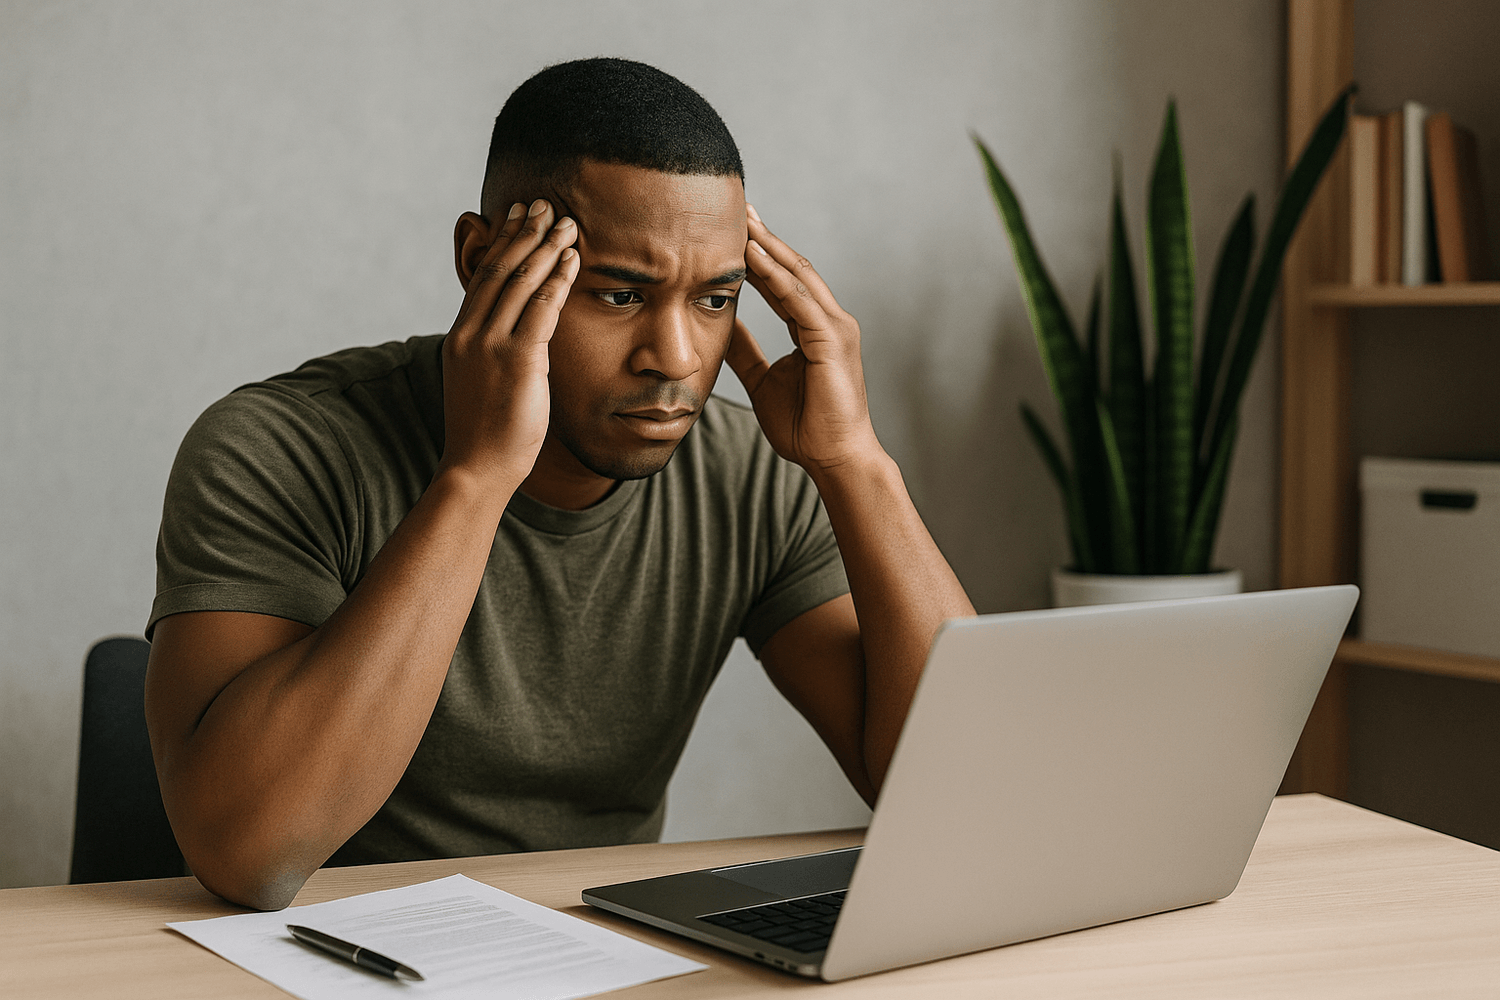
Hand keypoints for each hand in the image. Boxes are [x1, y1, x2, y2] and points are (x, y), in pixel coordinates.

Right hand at [440, 200, 579, 485]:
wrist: (476, 468)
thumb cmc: (486, 434)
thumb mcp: (484, 382)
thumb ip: (500, 352)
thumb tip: (526, 336)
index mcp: (461, 336)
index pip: (484, 277)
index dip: (503, 243)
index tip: (518, 217)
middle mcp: (472, 333)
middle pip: (500, 268)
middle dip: (524, 233)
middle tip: (544, 205)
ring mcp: (491, 345)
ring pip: (520, 281)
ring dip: (546, 247)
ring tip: (566, 223)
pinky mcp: (517, 360)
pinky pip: (541, 308)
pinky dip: (558, 279)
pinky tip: (573, 260)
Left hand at [726, 205, 881, 474]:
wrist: (832, 458)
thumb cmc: (805, 427)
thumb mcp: (761, 380)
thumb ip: (745, 351)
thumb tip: (720, 327)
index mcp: (814, 328)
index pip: (784, 281)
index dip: (759, 255)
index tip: (732, 231)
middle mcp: (829, 320)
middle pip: (793, 267)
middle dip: (764, 238)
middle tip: (736, 208)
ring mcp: (836, 327)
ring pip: (798, 275)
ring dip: (768, 246)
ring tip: (741, 221)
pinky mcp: (833, 340)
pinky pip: (799, 300)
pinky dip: (775, 276)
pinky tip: (752, 257)